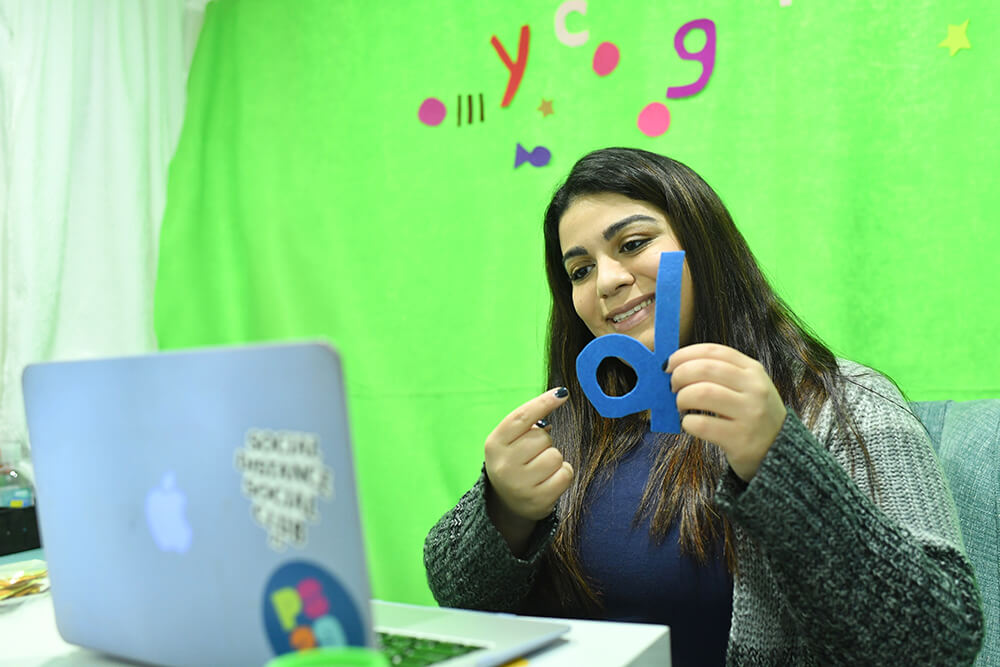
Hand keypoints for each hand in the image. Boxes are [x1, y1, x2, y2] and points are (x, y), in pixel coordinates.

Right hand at [484, 388, 573, 552]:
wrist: (507, 503)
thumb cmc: (514, 463)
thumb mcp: (510, 442)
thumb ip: (527, 423)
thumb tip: (557, 398)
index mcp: (494, 444)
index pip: (522, 417)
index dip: (543, 403)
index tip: (563, 393)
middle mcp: (504, 464)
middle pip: (543, 438)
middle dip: (544, 443)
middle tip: (533, 456)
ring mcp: (520, 484)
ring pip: (556, 456)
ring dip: (554, 460)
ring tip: (540, 469)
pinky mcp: (538, 500)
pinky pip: (565, 474)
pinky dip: (563, 474)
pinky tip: (549, 480)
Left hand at [665, 344, 786, 481]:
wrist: (780, 451)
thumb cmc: (752, 414)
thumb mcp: (747, 387)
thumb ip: (719, 374)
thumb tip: (675, 367)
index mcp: (753, 370)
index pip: (713, 351)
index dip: (685, 354)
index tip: (669, 364)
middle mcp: (754, 388)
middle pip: (705, 369)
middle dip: (679, 375)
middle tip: (672, 387)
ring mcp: (750, 413)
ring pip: (702, 393)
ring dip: (682, 398)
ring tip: (681, 406)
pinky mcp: (740, 439)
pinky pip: (702, 424)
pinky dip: (688, 422)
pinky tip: (690, 424)